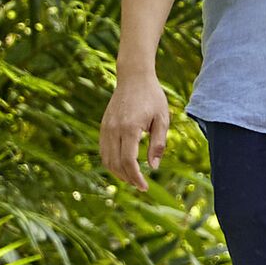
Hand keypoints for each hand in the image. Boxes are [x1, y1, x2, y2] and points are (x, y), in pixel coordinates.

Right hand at [101, 76, 171, 190]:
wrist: (134, 78)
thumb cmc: (152, 97)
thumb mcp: (162, 119)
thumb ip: (158, 144)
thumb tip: (154, 167)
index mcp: (129, 127)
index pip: (128, 160)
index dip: (135, 177)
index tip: (145, 187)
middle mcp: (113, 129)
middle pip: (115, 163)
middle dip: (128, 178)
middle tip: (141, 186)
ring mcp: (105, 128)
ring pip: (106, 160)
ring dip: (118, 173)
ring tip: (133, 179)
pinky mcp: (103, 127)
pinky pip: (103, 151)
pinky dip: (112, 163)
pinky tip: (124, 166)